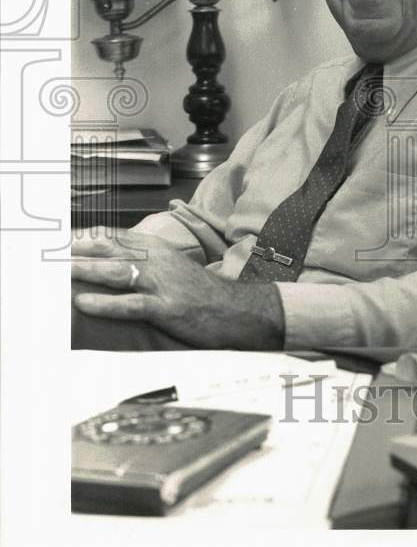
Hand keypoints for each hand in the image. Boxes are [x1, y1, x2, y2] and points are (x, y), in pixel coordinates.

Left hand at [71, 229, 284, 349]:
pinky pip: (131, 304)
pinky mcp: (167, 308)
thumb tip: (113, 259)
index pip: (114, 237)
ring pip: (116, 272)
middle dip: (78, 251)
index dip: (86, 237)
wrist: (237, 310)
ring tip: (59, 273)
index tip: (59, 239)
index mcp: (159, 248)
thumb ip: (146, 259)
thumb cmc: (202, 292)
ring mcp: (163, 284)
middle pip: (110, 250)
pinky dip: (106, 304)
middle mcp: (158, 261)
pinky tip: (85, 304)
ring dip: (86, 271)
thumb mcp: (174, 267)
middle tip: (50, 253)